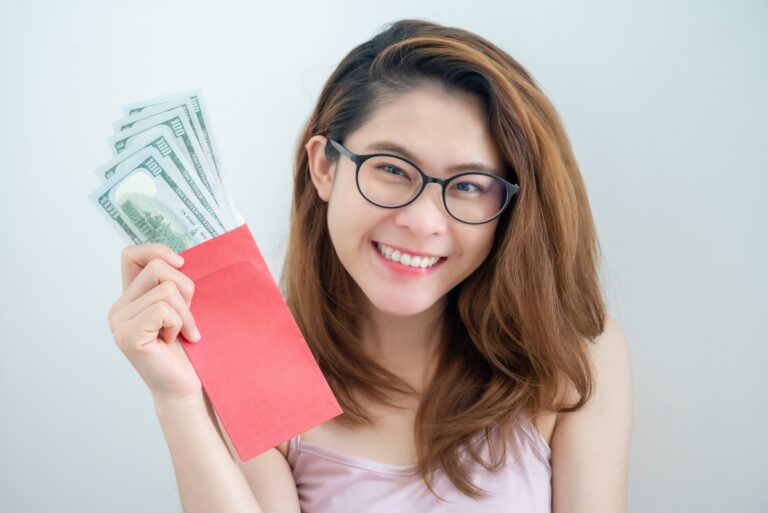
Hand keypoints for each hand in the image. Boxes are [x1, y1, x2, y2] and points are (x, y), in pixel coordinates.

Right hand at [107, 243, 202, 402]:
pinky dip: (179, 324)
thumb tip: (180, 259)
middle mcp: (118, 308)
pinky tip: (175, 341)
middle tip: (186, 317)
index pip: (131, 254)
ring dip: (185, 312)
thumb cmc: (186, 349)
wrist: (185, 386)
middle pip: (157, 267)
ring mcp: (119, 323)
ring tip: (181, 333)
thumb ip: (172, 284)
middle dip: (185, 288)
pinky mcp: (128, 336)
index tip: (181, 264)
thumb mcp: (181, 307)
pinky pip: (164, 310)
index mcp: (130, 298)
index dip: (157, 250)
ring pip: (166, 289)